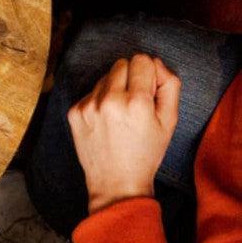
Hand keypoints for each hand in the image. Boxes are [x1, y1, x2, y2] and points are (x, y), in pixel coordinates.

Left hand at [67, 55, 180, 214]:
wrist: (116, 182)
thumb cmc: (146, 153)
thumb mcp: (169, 122)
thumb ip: (169, 86)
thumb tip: (156, 63)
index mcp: (136, 102)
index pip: (141, 60)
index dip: (149, 72)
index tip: (150, 88)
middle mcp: (109, 100)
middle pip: (121, 64)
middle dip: (131, 76)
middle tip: (136, 101)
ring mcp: (88, 106)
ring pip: (105, 77)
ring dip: (114, 88)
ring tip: (121, 114)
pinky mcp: (74, 112)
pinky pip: (90, 92)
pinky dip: (99, 100)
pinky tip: (106, 121)